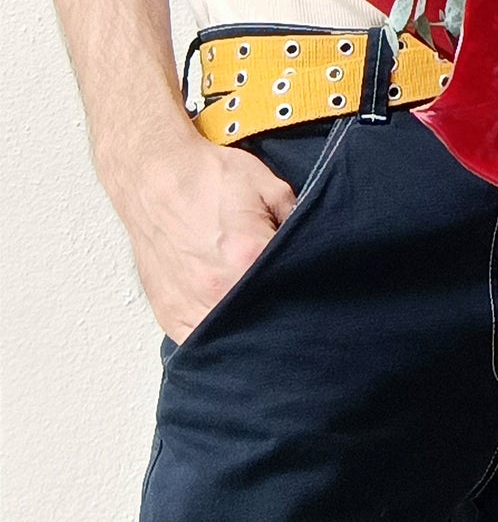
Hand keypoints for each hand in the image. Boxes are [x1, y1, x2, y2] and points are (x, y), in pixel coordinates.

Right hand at [109, 128, 297, 344]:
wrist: (154, 176)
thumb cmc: (207, 177)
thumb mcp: (269, 186)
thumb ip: (298, 220)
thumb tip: (318, 249)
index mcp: (247, 256)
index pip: (293, 289)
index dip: (307, 287)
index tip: (310, 284)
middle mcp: (217, 288)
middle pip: (265, 322)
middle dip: (280, 313)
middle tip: (286, 300)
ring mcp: (190, 307)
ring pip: (232, 341)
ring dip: (248, 329)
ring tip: (258, 312)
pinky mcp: (170, 316)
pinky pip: (199, 345)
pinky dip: (217, 339)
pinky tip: (229, 324)